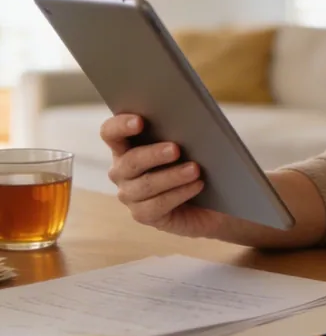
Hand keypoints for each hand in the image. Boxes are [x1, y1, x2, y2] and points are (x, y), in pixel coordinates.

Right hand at [100, 114, 225, 237]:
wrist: (206, 199)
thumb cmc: (193, 161)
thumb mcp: (185, 143)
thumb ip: (177, 130)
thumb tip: (186, 121)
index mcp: (125, 145)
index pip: (110, 133)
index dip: (120, 126)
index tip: (140, 121)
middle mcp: (122, 170)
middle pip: (129, 161)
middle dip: (153, 154)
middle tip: (176, 149)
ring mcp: (129, 195)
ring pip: (145, 185)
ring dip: (172, 176)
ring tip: (195, 169)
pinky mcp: (143, 214)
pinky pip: (157, 205)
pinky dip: (179, 193)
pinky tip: (196, 185)